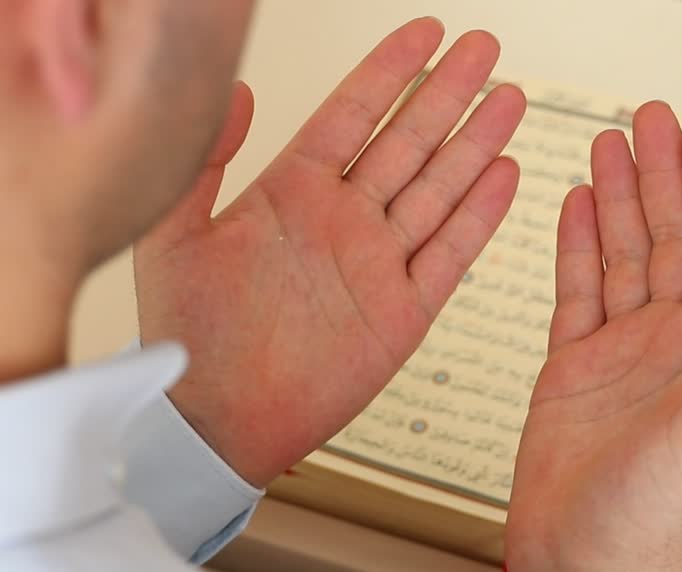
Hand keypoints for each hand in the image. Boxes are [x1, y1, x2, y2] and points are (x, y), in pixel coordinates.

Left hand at [134, 18, 526, 486]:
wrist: (211, 422)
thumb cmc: (186, 336)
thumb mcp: (173, 237)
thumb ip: (204, 163)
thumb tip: (235, 91)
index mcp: (290, 195)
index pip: (352, 115)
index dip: (391, 71)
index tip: (427, 31)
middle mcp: (340, 221)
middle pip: (408, 141)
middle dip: (447, 92)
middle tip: (484, 46)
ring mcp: (375, 265)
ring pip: (438, 189)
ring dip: (474, 142)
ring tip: (508, 96)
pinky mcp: (401, 315)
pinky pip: (449, 255)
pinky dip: (479, 216)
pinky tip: (503, 174)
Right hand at [505, 102, 681, 571]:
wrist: (584, 563)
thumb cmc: (654, 513)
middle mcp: (670, 342)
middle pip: (666, 238)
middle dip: (658, 176)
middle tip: (648, 117)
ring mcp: (618, 352)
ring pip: (620, 257)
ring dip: (616, 199)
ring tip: (607, 146)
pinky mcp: (571, 369)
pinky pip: (576, 292)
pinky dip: (575, 247)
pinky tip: (574, 208)